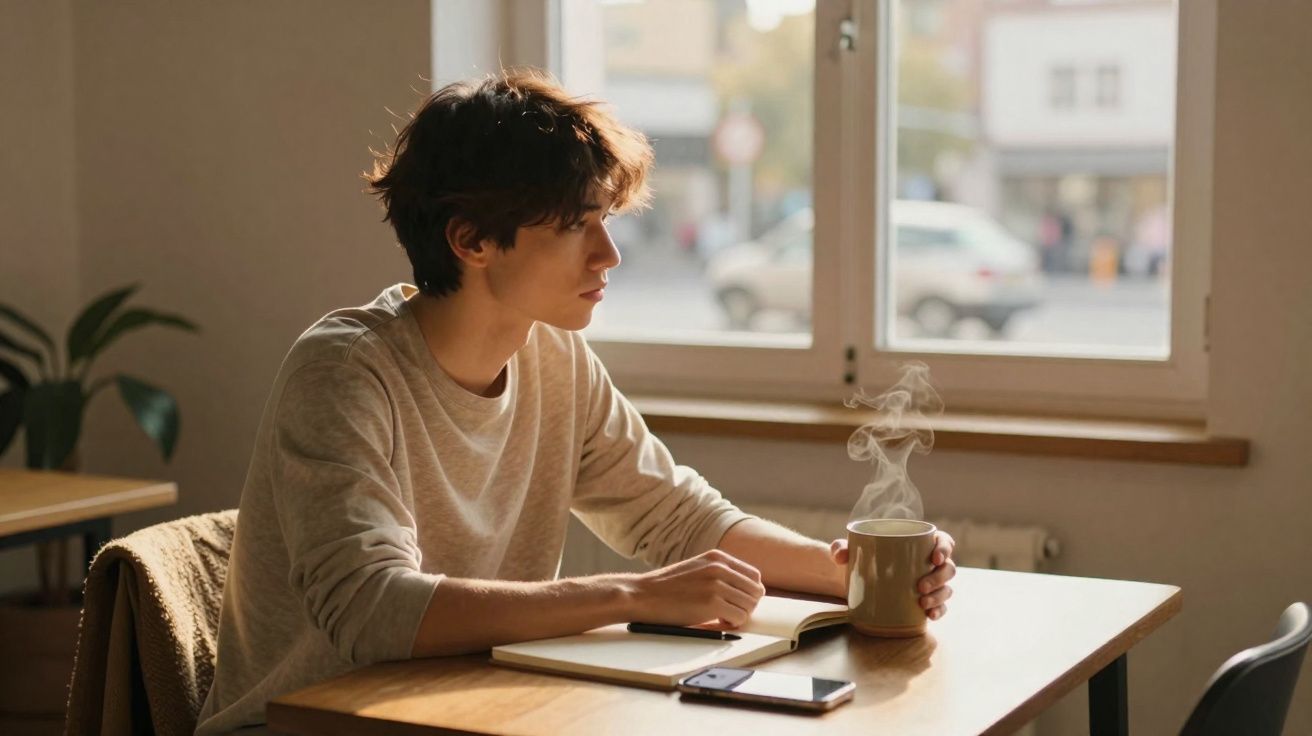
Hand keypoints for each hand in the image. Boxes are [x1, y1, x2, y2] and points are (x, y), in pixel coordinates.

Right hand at [625, 549, 765, 628]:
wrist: (641, 595)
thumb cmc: (666, 587)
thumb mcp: (696, 569)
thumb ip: (719, 574)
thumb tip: (744, 591)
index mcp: (718, 557)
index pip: (754, 576)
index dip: (748, 593)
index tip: (736, 602)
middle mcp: (720, 567)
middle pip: (756, 591)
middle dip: (746, 606)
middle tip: (729, 613)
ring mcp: (716, 584)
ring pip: (750, 606)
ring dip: (739, 616)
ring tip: (720, 617)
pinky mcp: (712, 603)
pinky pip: (740, 618)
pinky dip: (732, 624)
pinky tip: (717, 622)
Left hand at [828, 530, 956, 620]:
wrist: (856, 581)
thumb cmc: (860, 559)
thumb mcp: (850, 551)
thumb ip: (841, 547)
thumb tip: (839, 554)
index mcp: (920, 543)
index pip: (943, 541)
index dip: (944, 548)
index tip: (934, 557)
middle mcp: (929, 563)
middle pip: (947, 568)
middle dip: (939, 577)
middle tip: (921, 586)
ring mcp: (930, 583)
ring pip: (946, 588)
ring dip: (939, 596)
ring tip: (922, 603)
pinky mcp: (926, 601)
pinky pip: (940, 606)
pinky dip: (939, 611)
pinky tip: (930, 615)